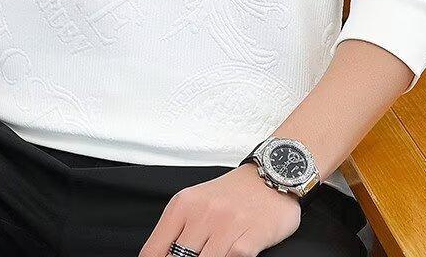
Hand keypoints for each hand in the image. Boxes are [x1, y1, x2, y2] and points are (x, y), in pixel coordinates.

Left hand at [138, 162, 301, 256]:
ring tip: (212, 256)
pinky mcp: (248, 239)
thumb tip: (162, 256)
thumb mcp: (197, 203)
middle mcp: (201, 213)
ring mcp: (225, 226)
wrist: (272, 175)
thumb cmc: (232, 195)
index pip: (153, 250)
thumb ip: (178, 231)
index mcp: (182, 205)